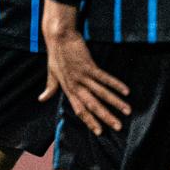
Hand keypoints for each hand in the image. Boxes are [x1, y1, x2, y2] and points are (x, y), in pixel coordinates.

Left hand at [39, 0, 128, 132]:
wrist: (58, 37)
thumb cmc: (55, 54)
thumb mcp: (51, 73)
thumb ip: (50, 88)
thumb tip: (42, 99)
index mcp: (68, 89)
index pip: (80, 110)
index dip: (90, 122)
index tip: (100, 132)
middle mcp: (75, 85)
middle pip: (93, 105)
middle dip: (106, 117)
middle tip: (118, 127)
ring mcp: (82, 76)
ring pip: (101, 93)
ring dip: (115, 103)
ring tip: (127, 111)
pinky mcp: (89, 65)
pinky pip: (104, 78)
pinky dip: (115, 85)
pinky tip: (126, 91)